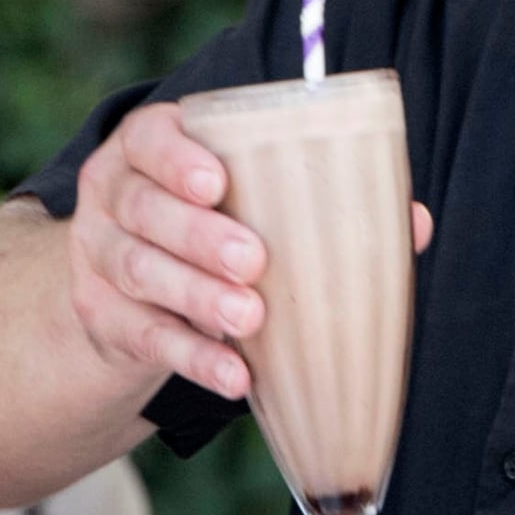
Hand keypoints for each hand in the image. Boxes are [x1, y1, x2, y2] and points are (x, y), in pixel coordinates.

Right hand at [62, 106, 430, 408]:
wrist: (131, 290)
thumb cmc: (212, 224)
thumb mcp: (247, 199)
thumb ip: (321, 199)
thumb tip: (414, 221)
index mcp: (148, 149)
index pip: (149, 138)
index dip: (176, 158)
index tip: (218, 183)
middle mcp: (114, 196)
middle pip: (144, 209)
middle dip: (198, 235)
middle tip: (255, 260)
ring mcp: (99, 258)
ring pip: (140, 271)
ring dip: (198, 297)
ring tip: (251, 319)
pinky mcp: (104, 318)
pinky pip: (145, 338)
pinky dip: (193, 359)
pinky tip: (234, 377)